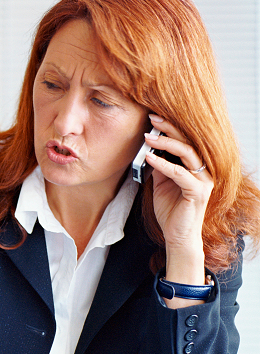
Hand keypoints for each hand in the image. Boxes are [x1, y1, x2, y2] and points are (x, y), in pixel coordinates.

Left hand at [144, 114, 212, 296]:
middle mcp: (203, 171)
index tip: (153, 118)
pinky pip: (180, 174)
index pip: (186, 141)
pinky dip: (164, 164)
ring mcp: (203, 182)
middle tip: (152, 119)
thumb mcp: (161, 183)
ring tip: (149, 137)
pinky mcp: (197, 193)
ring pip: (188, 154)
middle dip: (169, 129)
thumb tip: (149, 150)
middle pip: (189, 143)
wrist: (176, 235)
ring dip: (167, 143)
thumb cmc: (170, 209)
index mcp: (196, 167)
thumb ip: (159, 166)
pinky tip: (150, 158)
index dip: (170, 129)